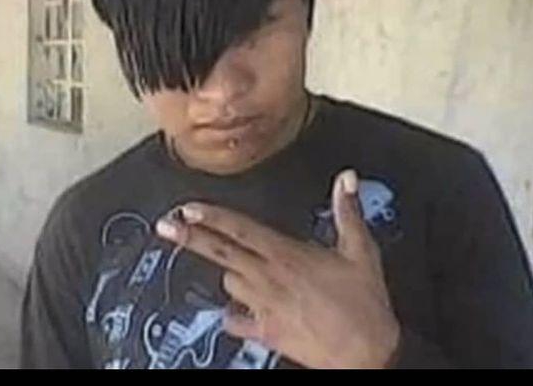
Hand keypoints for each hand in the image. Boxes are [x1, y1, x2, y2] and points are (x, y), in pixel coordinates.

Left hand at [155, 169, 400, 368]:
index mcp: (287, 255)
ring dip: (229, 273)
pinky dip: (234, 314)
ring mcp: (264, 308)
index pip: (241, 230)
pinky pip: (236, 322)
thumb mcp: (361, 251)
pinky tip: (236, 311)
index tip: (188, 207)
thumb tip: (346, 177)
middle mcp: (269, 279)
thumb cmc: (364, 303)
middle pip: (221, 254)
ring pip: (229, 283)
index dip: (213, 217)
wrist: (367, 356)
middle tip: (165, 226)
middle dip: (190, 238)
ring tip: (232, 265)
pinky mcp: (266, 333)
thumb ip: (348, 211)